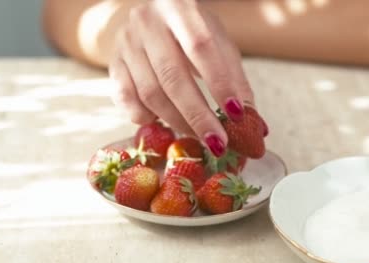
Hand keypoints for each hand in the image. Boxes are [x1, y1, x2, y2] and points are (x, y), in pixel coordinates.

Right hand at [109, 0, 256, 156]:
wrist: (152, 18)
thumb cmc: (192, 34)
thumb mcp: (219, 45)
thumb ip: (236, 79)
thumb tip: (255, 126)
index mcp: (180, 8)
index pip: (201, 47)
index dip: (219, 83)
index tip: (237, 114)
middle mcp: (148, 22)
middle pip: (173, 76)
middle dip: (198, 115)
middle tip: (218, 142)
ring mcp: (126, 43)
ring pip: (150, 92)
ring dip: (177, 121)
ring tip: (199, 137)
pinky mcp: (112, 64)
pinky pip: (125, 99)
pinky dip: (145, 117)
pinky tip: (163, 124)